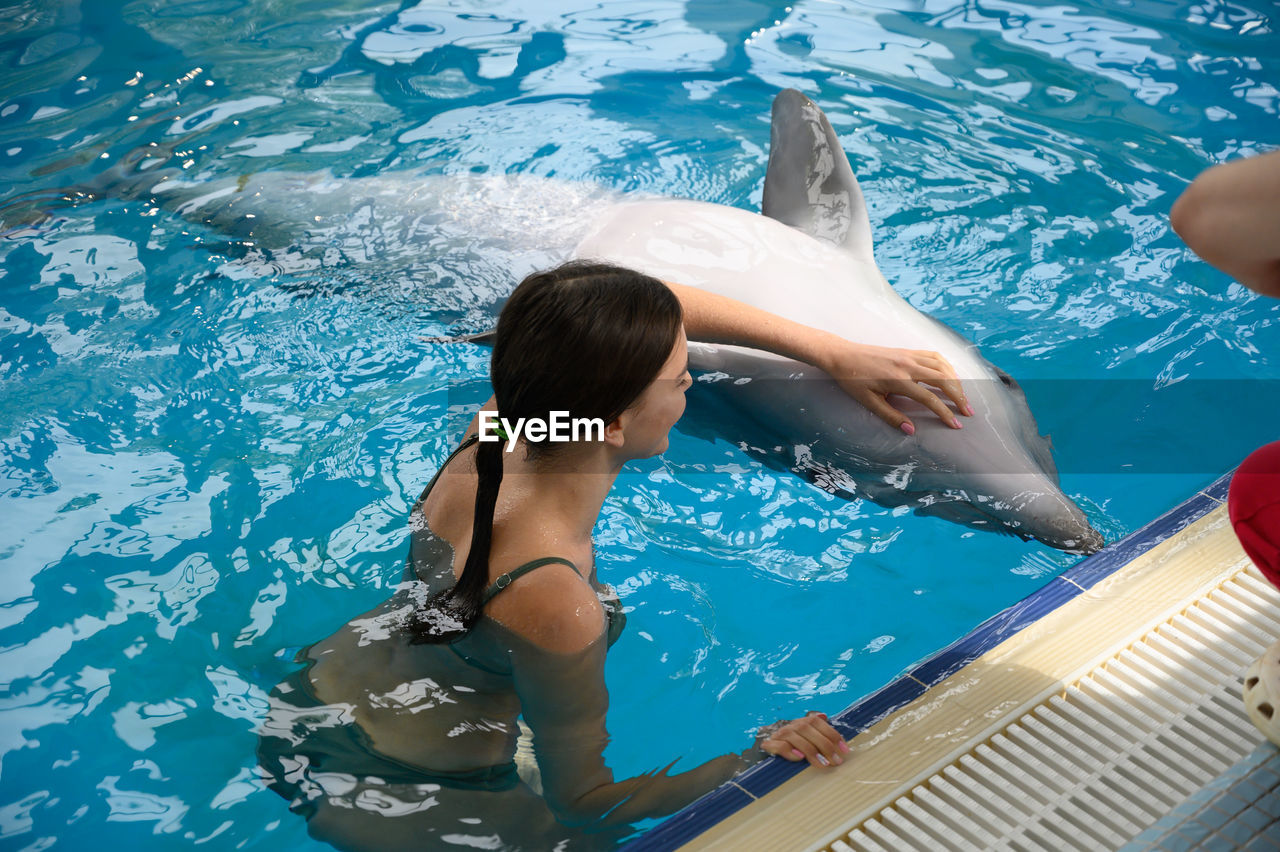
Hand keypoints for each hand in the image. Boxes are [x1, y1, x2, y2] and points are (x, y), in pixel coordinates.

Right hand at [756, 712, 848, 767]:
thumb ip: (816, 730)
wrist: (770, 751)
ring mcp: (779, 734)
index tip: (844, 751)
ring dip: (810, 750)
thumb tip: (824, 716)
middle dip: (824, 745)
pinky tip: (800, 758)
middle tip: (836, 761)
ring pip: (794, 735)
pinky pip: (780, 745)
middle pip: (807, 728)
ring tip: (822, 764)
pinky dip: (790, 751)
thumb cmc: (794, 747)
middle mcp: (791, 725)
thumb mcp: (806, 738)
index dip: (832, 734)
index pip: (817, 722)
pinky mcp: (769, 744)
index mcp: (802, 722)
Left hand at [819, 342, 972, 434]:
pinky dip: (947, 366)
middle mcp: (908, 365)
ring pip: (942, 366)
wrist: (843, 355)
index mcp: (898, 380)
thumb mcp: (869, 401)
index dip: (945, 412)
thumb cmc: (852, 380)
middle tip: (968, 411)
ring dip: (956, 381)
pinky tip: (951, 376)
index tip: (955, 424)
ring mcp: (909, 355)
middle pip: (943, 380)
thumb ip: (891, 416)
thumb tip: (911, 430)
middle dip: (959, 396)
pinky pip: (934, 356)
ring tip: (963, 396)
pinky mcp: (907, 351)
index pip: (929, 398)